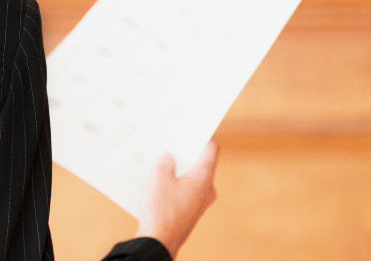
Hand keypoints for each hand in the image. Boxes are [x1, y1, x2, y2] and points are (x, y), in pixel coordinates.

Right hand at [135, 140, 218, 257]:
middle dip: (186, 153)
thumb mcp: (158, 177)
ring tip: (160, 161)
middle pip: (201, 163)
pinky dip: (175, 184)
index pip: (212, 149)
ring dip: (179, 169)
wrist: (159, 241)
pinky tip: (158, 182)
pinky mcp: (190, 212)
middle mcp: (206, 190)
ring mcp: (199, 203)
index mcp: (203, 177)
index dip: (202, 136)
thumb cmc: (160, 209)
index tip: (191, 128)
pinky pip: (185, 191)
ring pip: (192, 178)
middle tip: (170, 142)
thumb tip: (169, 157)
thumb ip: (165, 162)